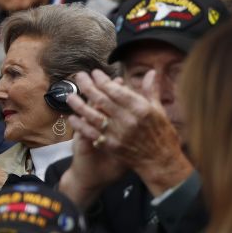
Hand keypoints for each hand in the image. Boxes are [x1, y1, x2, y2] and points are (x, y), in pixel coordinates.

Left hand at [68, 70, 189, 196]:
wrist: (161, 161)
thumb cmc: (161, 133)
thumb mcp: (159, 110)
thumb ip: (150, 90)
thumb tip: (150, 71)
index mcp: (140, 108)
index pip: (116, 90)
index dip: (102, 79)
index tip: (95, 72)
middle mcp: (127, 119)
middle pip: (101, 99)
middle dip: (87, 86)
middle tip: (79, 76)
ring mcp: (118, 133)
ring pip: (93, 115)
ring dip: (79, 105)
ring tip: (70, 96)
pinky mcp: (111, 145)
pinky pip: (91, 133)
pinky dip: (80, 125)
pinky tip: (72, 118)